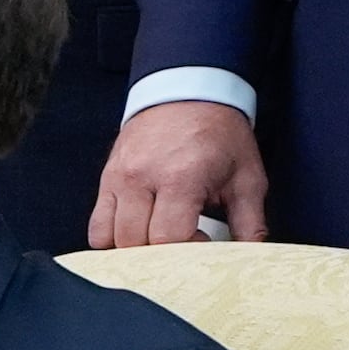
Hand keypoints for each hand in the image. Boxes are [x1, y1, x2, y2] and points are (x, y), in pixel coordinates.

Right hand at [92, 97, 266, 246]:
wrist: (187, 93)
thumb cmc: (219, 134)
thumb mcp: (247, 177)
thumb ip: (250, 221)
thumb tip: (252, 256)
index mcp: (179, 178)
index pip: (168, 237)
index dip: (186, 252)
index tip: (203, 244)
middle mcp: (141, 178)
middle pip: (136, 242)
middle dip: (161, 254)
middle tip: (184, 242)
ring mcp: (119, 178)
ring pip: (110, 238)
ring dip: (136, 248)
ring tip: (160, 237)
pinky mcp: (106, 179)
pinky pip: (97, 225)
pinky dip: (113, 237)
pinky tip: (139, 230)